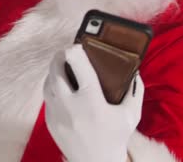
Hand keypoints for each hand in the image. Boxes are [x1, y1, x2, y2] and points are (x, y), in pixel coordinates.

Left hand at [43, 45, 143, 161]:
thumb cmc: (116, 138)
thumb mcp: (131, 115)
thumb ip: (134, 91)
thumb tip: (134, 71)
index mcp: (92, 102)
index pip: (80, 68)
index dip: (76, 52)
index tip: (76, 45)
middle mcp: (71, 106)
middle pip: (56, 71)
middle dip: (59, 57)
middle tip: (66, 51)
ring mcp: (57, 114)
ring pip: (48, 83)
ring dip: (53, 71)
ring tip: (62, 65)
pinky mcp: (50, 122)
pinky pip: (47, 97)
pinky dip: (52, 86)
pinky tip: (60, 83)